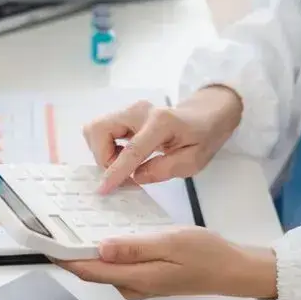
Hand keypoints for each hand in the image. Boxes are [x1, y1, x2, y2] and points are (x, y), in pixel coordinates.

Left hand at [52, 227, 277, 299]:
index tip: (44, 242)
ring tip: (75, 222)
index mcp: (136, 279)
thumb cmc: (205, 255)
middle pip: (92, 270)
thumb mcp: (171, 243)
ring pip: (105, 266)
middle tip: (55, 225)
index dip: (64, 257)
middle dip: (72, 251)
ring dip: (89, 248)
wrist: (231, 270)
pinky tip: (107, 231)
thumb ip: (135, 247)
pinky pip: (118, 264)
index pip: (89, 270)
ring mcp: (138, 284)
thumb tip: (101, 248)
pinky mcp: (145, 278)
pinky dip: (108, 249)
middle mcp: (132, 286)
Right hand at [83, 86, 242, 193]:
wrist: (204, 115)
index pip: (131, 149)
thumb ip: (165, 169)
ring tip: (123, 165)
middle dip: (103, 157)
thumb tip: (136, 176)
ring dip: (102, 153)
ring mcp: (129, 110)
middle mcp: (140, 111)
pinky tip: (123, 157)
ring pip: (96, 130)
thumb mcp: (193, 161)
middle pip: (100, 130)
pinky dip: (105, 148)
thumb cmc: (202, 137)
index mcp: (161, 122)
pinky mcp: (123, 115)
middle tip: (123, 174)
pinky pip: (101, 131)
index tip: (103, 189)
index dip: (115, 171)